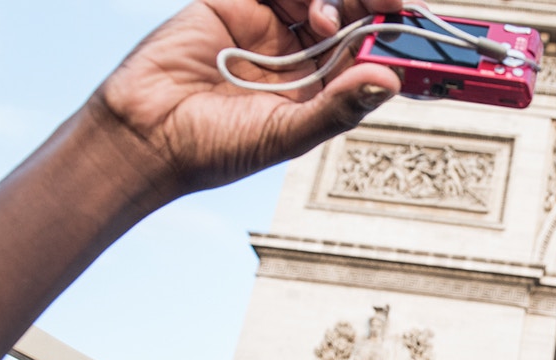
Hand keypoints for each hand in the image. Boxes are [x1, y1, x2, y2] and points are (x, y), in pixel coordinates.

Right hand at [95, 0, 404, 195]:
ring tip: (328, 13)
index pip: (365, 55)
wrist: (145, 135)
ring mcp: (267, 26)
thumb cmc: (216, 149)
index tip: (410, 26)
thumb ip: (338, 106)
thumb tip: (389, 81)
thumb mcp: (287, 134)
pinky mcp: (234, 2)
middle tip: (389, 1)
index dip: (388, 37)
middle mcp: (298, 55)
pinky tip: (307, 2)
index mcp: (318, 90)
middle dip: (370, 4)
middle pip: (347, 15)